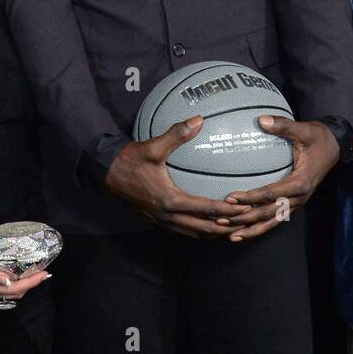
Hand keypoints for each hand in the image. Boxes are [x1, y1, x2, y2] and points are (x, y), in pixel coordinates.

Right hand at [0, 244, 50, 302]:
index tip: (46, 273)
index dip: (33, 281)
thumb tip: (9, 281)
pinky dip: (16, 283)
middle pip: (16, 292)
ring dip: (25, 284)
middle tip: (45, 271)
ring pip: (11, 291)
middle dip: (32, 283)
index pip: (16, 288)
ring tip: (36, 273)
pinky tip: (19, 274)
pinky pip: (4, 288)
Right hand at [103, 116, 249, 237]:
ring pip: (194, 234)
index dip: (228, 211)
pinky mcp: (157, 220)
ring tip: (234, 230)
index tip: (246, 209)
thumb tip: (199, 119)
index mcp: (170, 200)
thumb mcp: (153, 147)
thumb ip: (177, 134)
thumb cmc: (130, 160)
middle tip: (247, 224)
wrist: (106, 173)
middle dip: (226, 228)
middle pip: (203, 230)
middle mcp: (167, 216)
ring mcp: (161, 221)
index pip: (206, 209)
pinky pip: (184, 231)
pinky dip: (200, 232)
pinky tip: (210, 227)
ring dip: (214, 233)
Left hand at [220, 115, 341, 241]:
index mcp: (301, 183)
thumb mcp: (304, 130)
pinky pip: (275, 219)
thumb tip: (261, 119)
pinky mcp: (293, 204)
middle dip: (245, 218)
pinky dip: (260, 227)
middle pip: (269, 213)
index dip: (250, 197)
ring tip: (230, 235)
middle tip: (222, 218)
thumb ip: (283, 125)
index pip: (272, 194)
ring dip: (251, 229)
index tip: (230, 198)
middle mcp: (299, 198)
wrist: (335, 146)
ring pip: (272, 222)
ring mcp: (296, 203)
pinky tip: (244, 232)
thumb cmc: (318, 138)